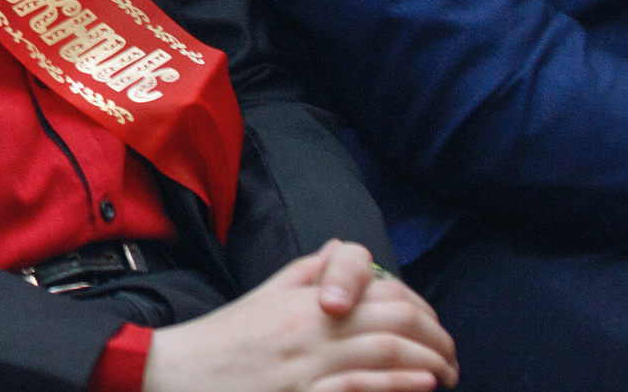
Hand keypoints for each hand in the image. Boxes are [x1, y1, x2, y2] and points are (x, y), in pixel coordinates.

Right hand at [141, 240, 456, 391]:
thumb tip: (340, 249)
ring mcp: (306, 367)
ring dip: (427, 364)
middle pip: (392, 320)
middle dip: (435, 339)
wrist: (175, 375)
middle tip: (452, 357)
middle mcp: (307, 328)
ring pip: (384, 352)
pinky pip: (358, 388)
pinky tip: (421, 385)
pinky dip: (396, 385)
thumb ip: (304, 273)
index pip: (378, 291)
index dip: (419, 309)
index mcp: (301, 301)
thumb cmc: (221, 342)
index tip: (433, 329)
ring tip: (447, 374)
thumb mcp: (261, 298)